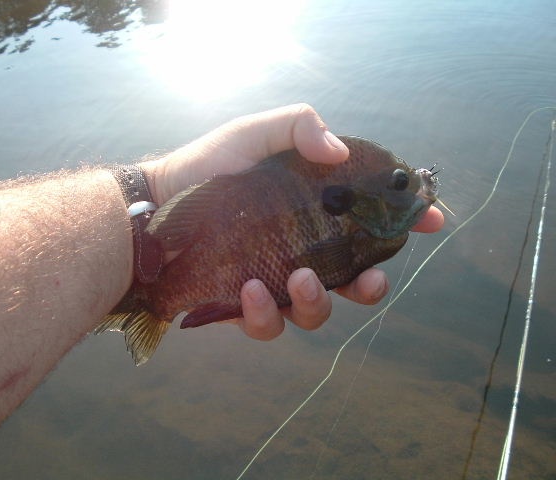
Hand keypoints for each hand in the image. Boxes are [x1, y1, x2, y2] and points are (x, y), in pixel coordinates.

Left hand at [140, 104, 443, 339]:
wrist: (157, 202)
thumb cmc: (209, 166)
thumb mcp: (256, 132)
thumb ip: (300, 127)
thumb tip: (340, 153)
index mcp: (313, 213)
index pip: (371, 222)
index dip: (407, 223)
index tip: (432, 220)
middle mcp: (301, 250)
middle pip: (354, 282)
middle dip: (371, 288)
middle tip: (369, 280)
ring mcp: (274, 281)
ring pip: (316, 312)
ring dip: (317, 303)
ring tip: (298, 279)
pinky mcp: (244, 305)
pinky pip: (268, 324)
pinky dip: (265, 314)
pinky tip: (252, 290)